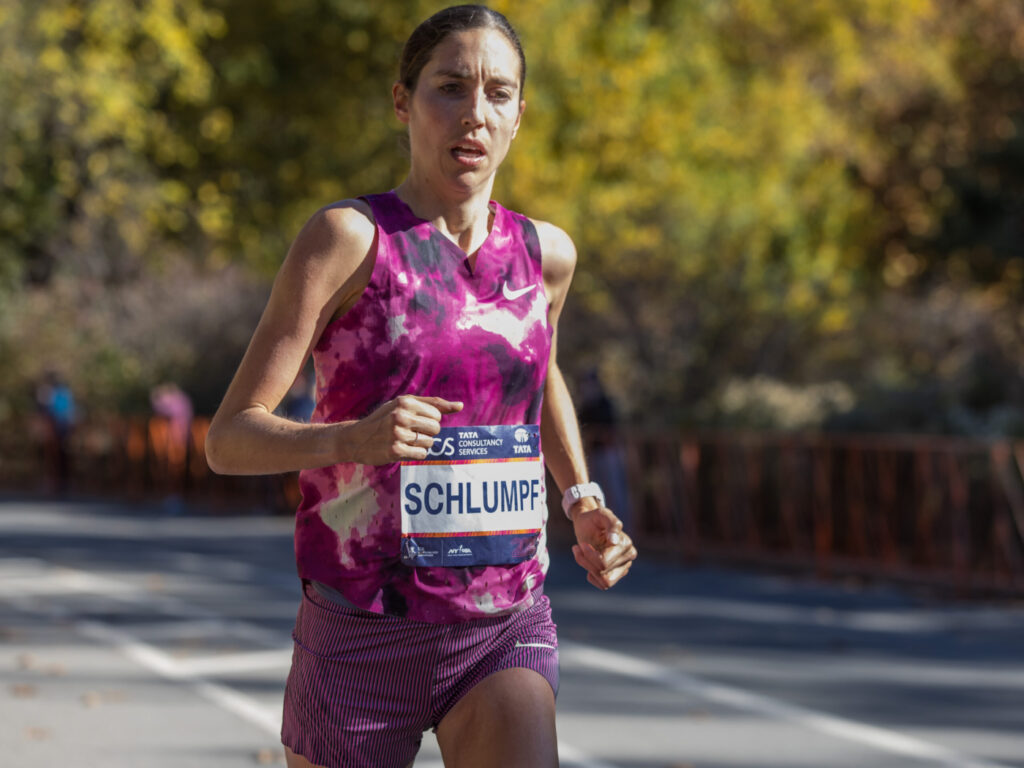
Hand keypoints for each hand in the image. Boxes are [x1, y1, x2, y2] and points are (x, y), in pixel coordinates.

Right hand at [341, 394, 462, 464]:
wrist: (355, 438)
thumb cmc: (383, 419)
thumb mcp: (404, 404)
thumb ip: (433, 403)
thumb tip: (460, 406)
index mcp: (405, 402)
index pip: (438, 414)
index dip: (431, 420)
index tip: (417, 421)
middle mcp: (401, 416)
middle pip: (436, 429)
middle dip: (428, 433)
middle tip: (412, 432)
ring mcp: (398, 434)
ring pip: (430, 443)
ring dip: (421, 444)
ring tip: (405, 441)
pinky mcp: (396, 451)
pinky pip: (422, 454)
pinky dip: (416, 454)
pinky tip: (404, 449)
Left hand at [571, 504, 636, 589]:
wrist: (587, 524)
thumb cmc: (593, 519)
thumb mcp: (600, 514)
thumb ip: (611, 523)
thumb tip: (614, 541)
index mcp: (625, 544)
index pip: (604, 562)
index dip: (588, 555)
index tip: (581, 544)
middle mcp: (628, 556)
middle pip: (602, 572)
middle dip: (586, 560)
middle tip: (578, 548)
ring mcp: (623, 567)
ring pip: (604, 581)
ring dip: (588, 568)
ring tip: (581, 555)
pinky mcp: (616, 574)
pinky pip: (604, 585)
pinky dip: (592, 576)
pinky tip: (588, 564)